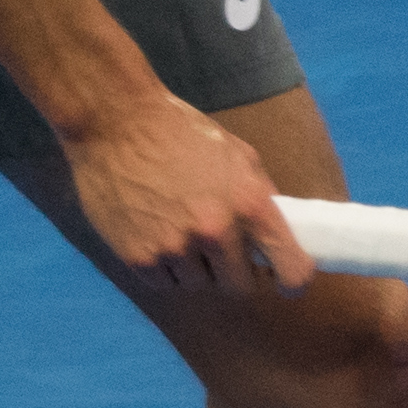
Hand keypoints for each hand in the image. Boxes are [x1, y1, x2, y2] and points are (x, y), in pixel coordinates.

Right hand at [66, 96, 312, 297]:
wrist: (115, 121)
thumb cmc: (179, 131)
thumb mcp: (237, 153)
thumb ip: (261, 196)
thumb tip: (280, 231)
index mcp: (249, 205)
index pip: (292, 271)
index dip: (292, 280)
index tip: (283, 280)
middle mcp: (215, 232)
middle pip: (239, 286)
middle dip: (233, 270)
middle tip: (219, 246)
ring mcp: (175, 249)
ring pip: (197, 284)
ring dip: (193, 266)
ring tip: (176, 226)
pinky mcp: (139, 258)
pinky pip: (163, 281)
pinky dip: (162, 264)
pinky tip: (152, 229)